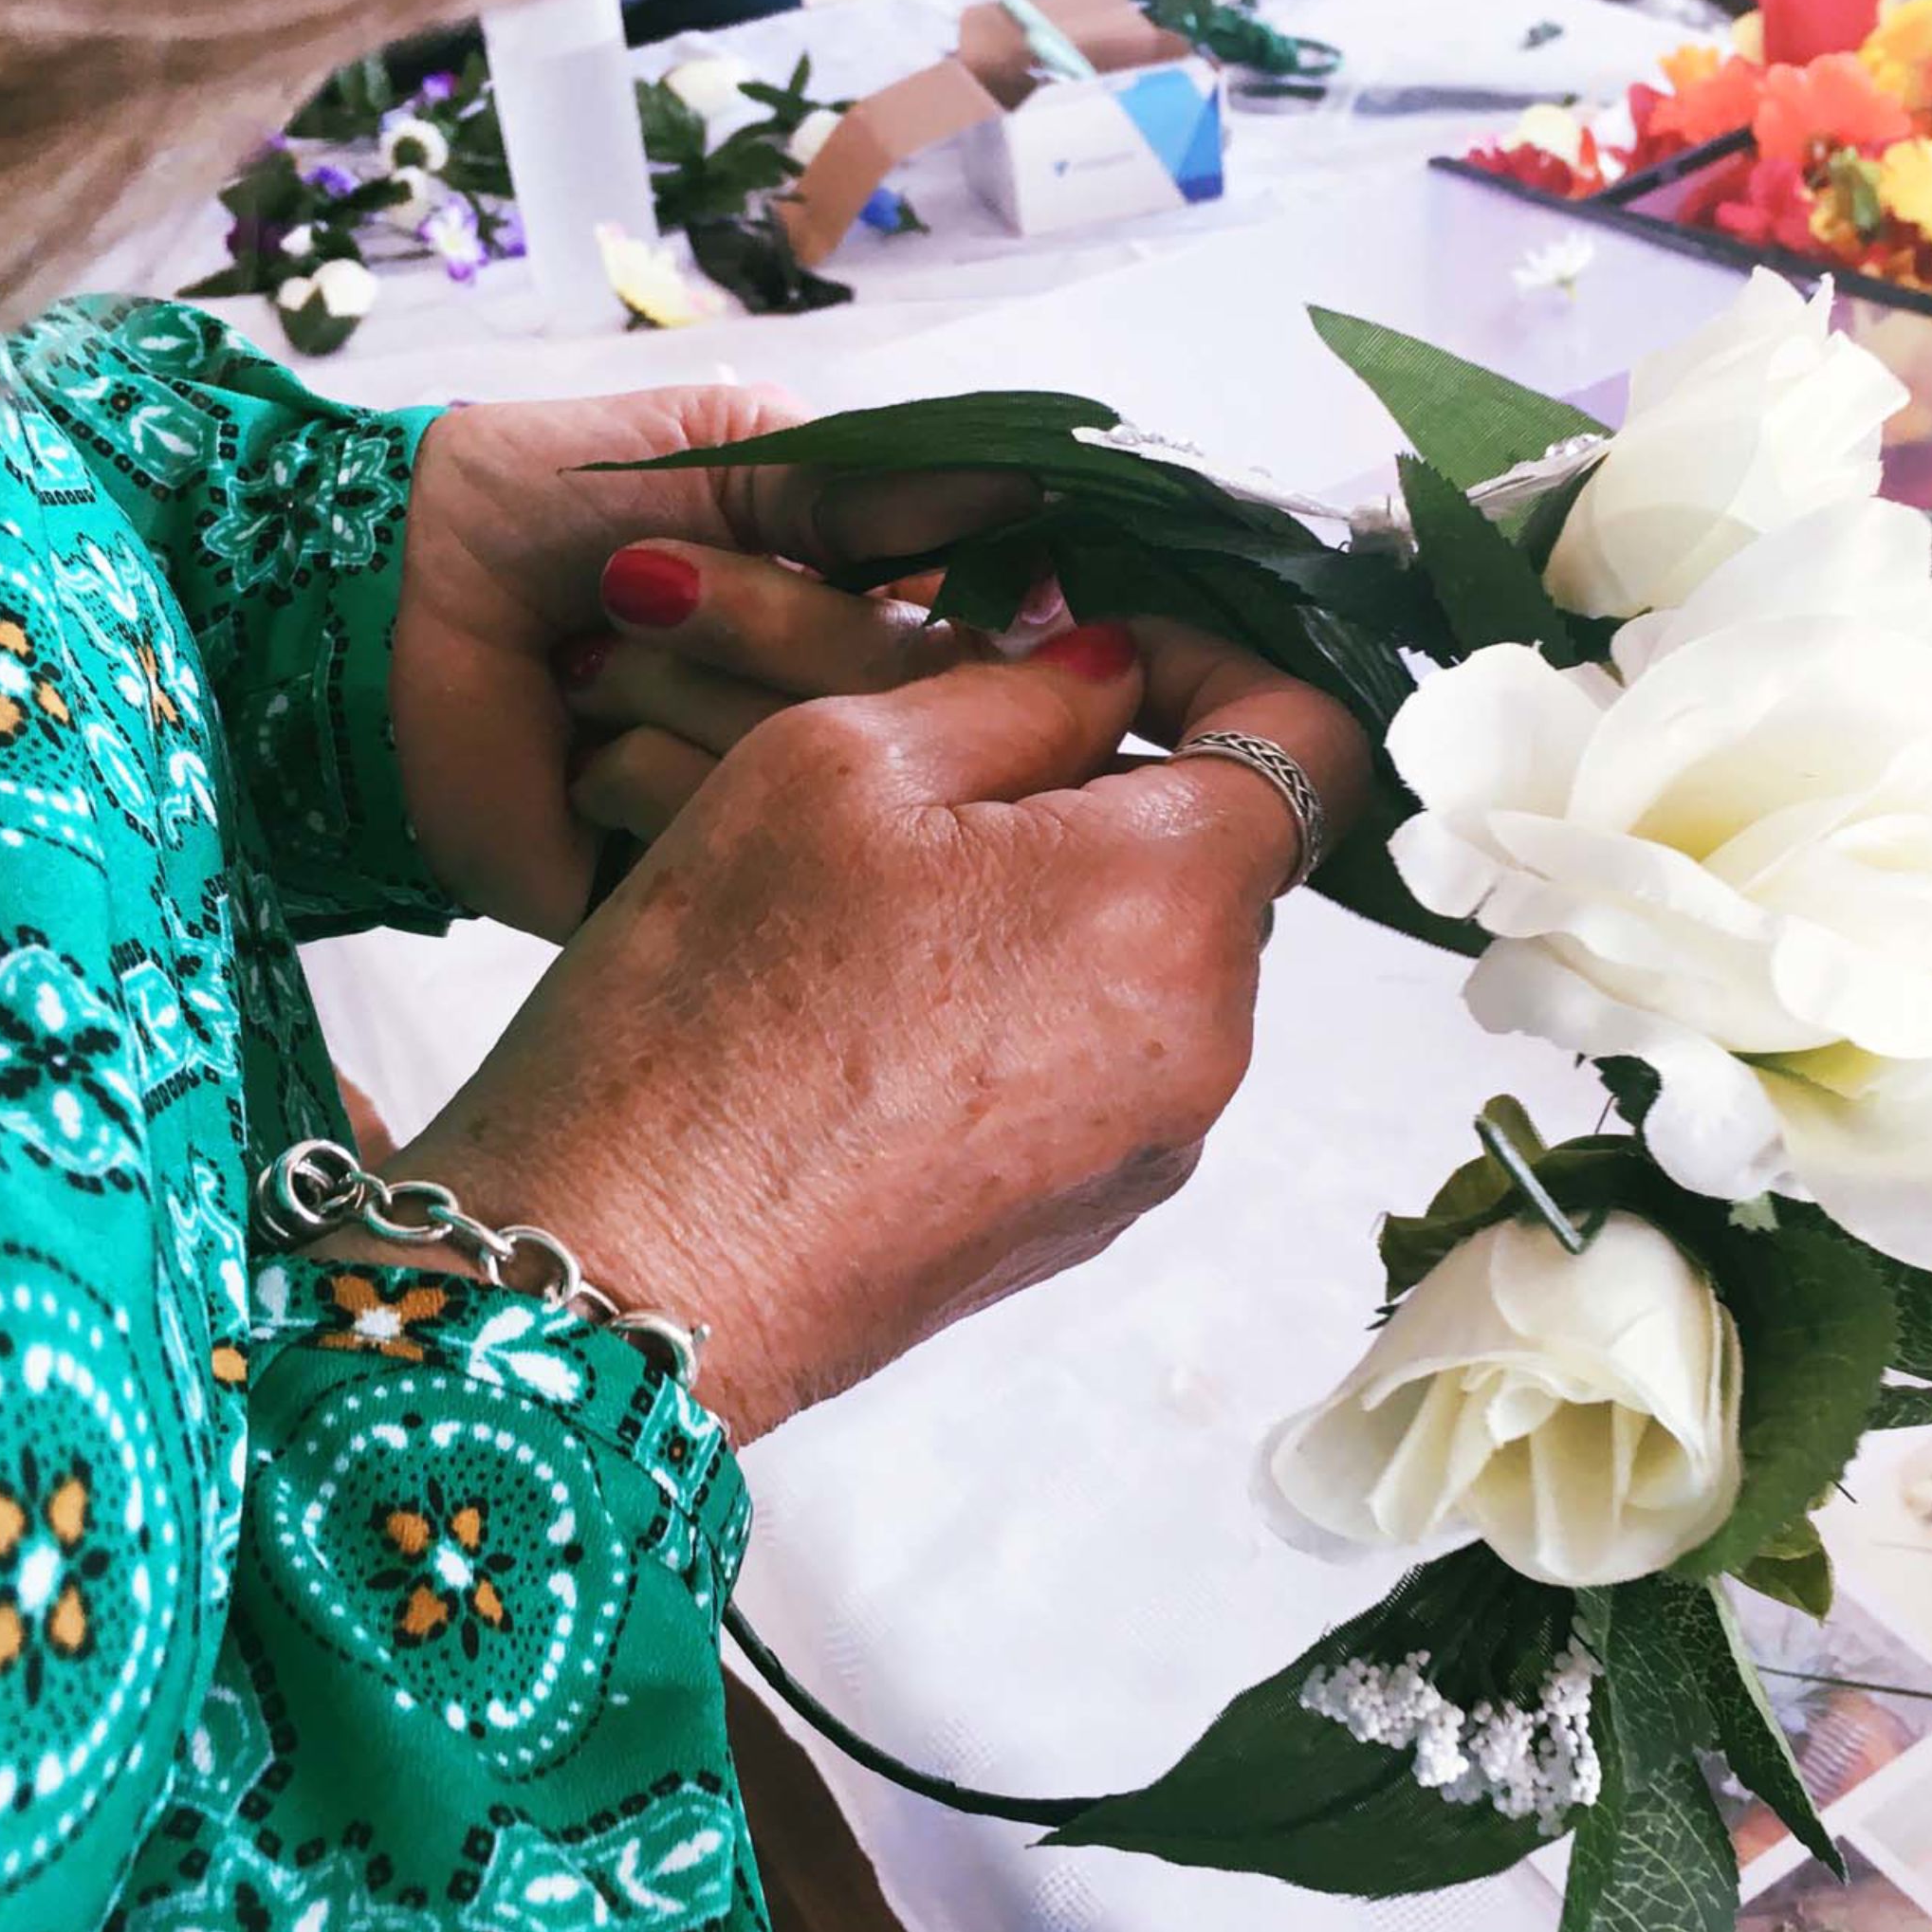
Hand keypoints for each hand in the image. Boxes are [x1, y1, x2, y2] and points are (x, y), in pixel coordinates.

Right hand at [385, 619, 1370, 1439]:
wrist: (622, 1276)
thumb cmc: (710, 1008)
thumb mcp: (834, 763)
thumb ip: (1015, 693)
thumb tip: (1113, 675)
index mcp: (1170, 902)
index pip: (1309, 740)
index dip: (1222, 663)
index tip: (1117, 654)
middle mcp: (1205, 1037)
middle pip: (1220, 856)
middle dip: (1114, 787)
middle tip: (948, 770)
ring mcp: (1154, 1145)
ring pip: (1152, 959)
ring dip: (1061, 898)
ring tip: (888, 899)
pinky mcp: (1087, 1216)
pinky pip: (1101, 1060)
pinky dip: (1029, 1003)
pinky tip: (883, 1007)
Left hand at [391, 387, 1027, 935]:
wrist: (381, 604)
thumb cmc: (546, 504)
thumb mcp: (726, 456)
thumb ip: (880, 487)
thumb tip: (1040, 482)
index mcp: (872, 622)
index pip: (990, 649)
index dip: (954, 622)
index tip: (903, 582)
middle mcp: (846, 732)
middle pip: (916, 715)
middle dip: (765, 628)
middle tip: (638, 586)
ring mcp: (775, 824)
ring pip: (826, 787)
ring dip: (682, 699)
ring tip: (583, 662)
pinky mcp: (693, 901)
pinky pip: (737, 863)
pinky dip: (644, 784)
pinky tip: (573, 749)